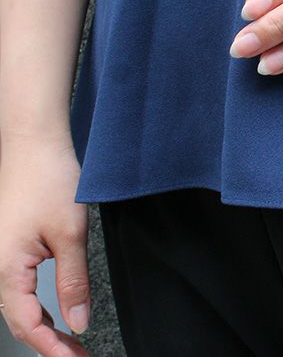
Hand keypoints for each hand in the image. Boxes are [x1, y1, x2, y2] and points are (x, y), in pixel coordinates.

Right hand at [0, 132, 89, 356]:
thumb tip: (77, 323)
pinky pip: (20, 286)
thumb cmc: (49, 180)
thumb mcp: (70, 233)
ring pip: (20, 305)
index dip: (52, 349)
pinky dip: (39, 305)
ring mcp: (1, 257)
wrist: (34, 144)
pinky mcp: (9, 246)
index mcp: (7, 270)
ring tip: (71, 343)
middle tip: (79, 356)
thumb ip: (73, 280)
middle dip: (49, 344)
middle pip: (21, 320)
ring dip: (44, 326)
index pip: (28, 326)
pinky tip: (56, 309)